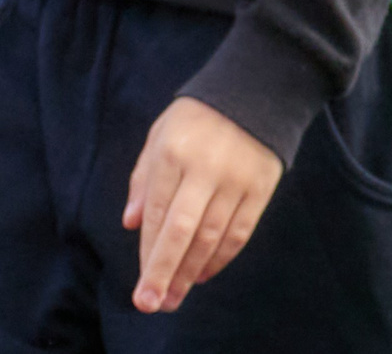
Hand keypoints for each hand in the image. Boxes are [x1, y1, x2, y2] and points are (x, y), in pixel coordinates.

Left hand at [122, 96, 282, 314]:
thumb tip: (130, 224)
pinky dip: (222, 257)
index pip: (156, 212)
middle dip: (164, 272)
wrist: (259, 87)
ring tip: (176, 296)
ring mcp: (236, 177)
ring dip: (191, 271)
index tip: (140, 284)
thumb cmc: (199, 115)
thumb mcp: (161, 133)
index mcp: (174, 151)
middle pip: (182, 230)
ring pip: (211, 236)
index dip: (147, 252)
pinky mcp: (261, 185)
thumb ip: (143, 177)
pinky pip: (240, 230)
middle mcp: (205, 167)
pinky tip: (205, 273)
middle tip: (152, 304)